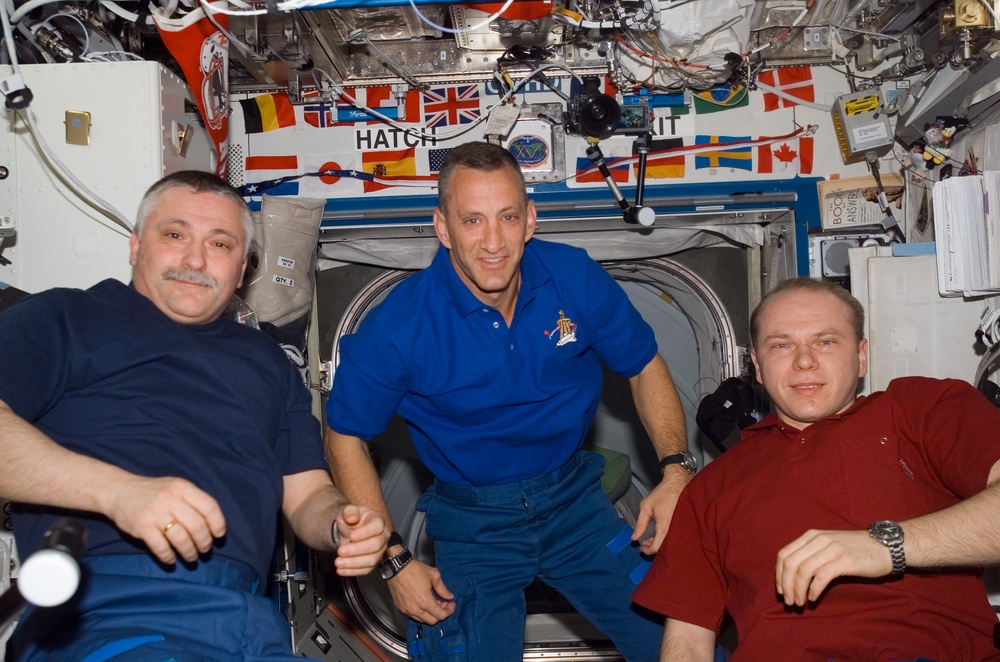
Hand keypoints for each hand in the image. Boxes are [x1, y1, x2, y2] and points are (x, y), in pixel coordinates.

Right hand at [103, 474, 225, 564]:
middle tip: (204, 550)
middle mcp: (170, 498)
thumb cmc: (153, 492)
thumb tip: (214, 524)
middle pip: (197, 525)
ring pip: (181, 538)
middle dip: (204, 542)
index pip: (209, 506)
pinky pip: (161, 547)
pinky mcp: (141, 527)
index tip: (219, 535)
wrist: (118, 491)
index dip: (218, 523)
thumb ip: (193, 501)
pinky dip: (169, 557)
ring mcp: (155, 513)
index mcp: (182, 487)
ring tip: (191, 557)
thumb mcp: (175, 487)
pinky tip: (172, 560)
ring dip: (189, 552)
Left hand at [332, 505, 388, 576]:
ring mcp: (379, 551)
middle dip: (357, 550)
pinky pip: (366, 570)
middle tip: (340, 551)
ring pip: (371, 561)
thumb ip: (349, 512)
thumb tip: (352, 517)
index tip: (351, 536)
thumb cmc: (350, 520)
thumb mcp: (347, 511)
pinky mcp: (372, 563)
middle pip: (375, 545)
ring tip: (338, 562)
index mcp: (378, 521)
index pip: (377, 527)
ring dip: (353, 563)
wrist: (348, 530)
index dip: (365, 532)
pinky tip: (341, 569)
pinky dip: (352, 571)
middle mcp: (382, 537)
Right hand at [385, 559, 455, 624]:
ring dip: (430, 613)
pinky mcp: (400, 607)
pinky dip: (420, 612)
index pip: (441, 615)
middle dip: (440, 613)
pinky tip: (422, 602)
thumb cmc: (415, 570)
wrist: (397, 567)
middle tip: (443, 603)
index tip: (451, 604)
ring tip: (432, 602)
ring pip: (422, 619)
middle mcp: (415, 610)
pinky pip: (413, 615)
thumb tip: (449, 597)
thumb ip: (443, 589)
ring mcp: (406, 610)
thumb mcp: (434, 576)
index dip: (449, 611)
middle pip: (432, 621)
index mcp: (425, 602)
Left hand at [631, 467, 687, 554]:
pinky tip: (659, 533)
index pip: (655, 548)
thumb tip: (634, 538)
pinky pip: (674, 536)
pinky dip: (666, 538)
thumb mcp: (646, 506)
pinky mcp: (683, 524)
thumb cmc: (662, 493)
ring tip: (650, 538)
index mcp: (664, 527)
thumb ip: (640, 524)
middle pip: (663, 548)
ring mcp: (680, 528)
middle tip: (644, 542)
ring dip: (659, 542)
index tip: (641, 547)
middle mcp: (674, 530)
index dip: (647, 550)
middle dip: (652, 547)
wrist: (679, 483)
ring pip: (669, 543)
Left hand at [775, 529, 892, 606]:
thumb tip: (792, 576)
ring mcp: (831, 549)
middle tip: (789, 602)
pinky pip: (821, 577)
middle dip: (785, 585)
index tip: (781, 591)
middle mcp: (818, 540)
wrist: (886, 546)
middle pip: (790, 563)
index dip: (778, 575)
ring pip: (803, 571)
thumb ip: (811, 554)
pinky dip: (813, 590)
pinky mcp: (844, 560)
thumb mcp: (828, 545)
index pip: (784, 554)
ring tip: (800, 603)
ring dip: (798, 591)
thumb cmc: (856, 550)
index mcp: (811, 536)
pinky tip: (813, 599)